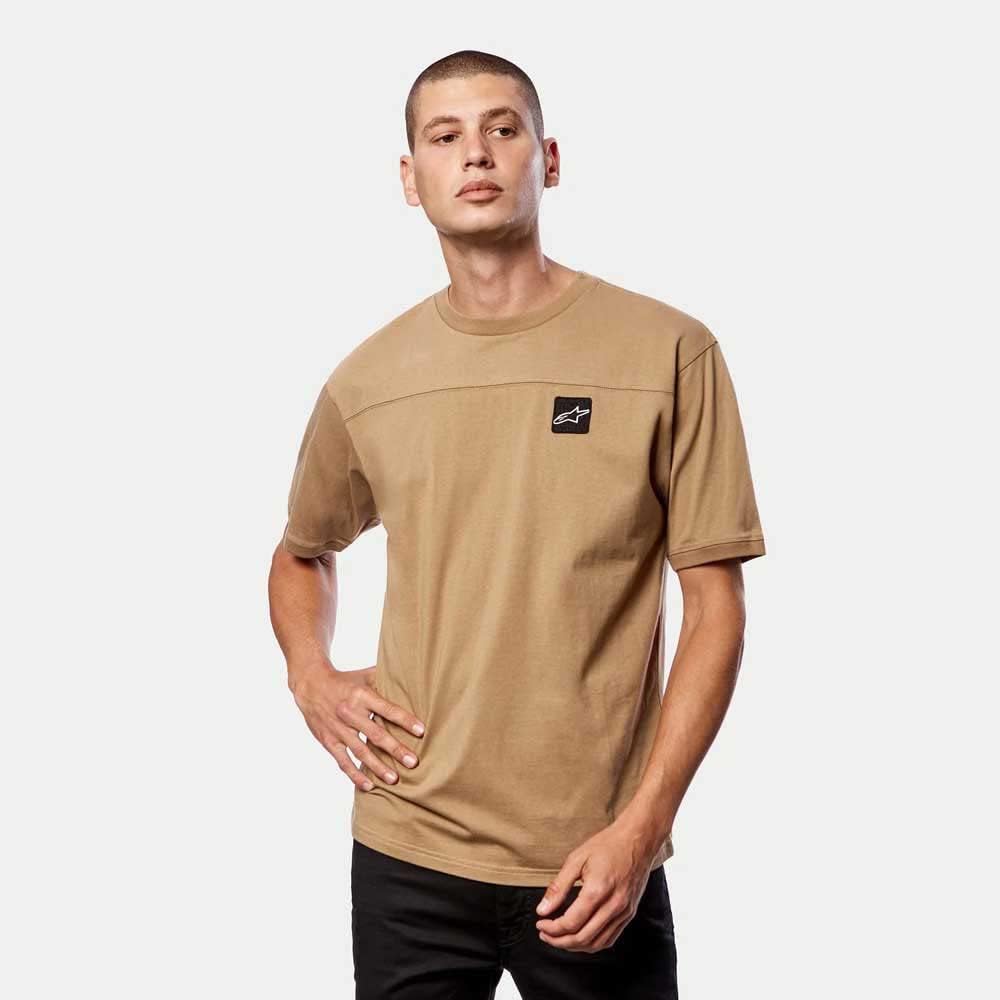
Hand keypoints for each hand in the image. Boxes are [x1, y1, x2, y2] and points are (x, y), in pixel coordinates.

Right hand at [289, 659, 424, 790]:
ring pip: (360, 751)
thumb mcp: (364, 675)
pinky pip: (343, 761)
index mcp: (362, 695)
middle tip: (413, 762)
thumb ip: (386, 678)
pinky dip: (355, 774)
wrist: (311, 685)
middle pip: (376, 734)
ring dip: (378, 766)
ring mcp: (338, 729)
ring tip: (394, 779)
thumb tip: (412, 676)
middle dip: (395, 749)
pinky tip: (369, 785)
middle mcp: (350, 713)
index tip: (421, 731)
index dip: (404, 720)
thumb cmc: (345, 681)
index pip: (387, 709)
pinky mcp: (328, 741)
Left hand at [533, 818, 658, 951]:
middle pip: (582, 938)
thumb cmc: (607, 845)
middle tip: (545, 934)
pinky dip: (592, 943)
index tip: (540, 924)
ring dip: (575, 946)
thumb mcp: (576, 859)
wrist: (637, 840)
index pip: (571, 923)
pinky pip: (610, 938)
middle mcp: (613, 905)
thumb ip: (558, 887)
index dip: (552, 928)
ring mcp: (624, 912)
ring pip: (596, 943)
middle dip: (559, 941)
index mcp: (597, 890)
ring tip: (559, 938)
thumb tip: (543, 910)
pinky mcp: (629, 914)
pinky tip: (580, 937)